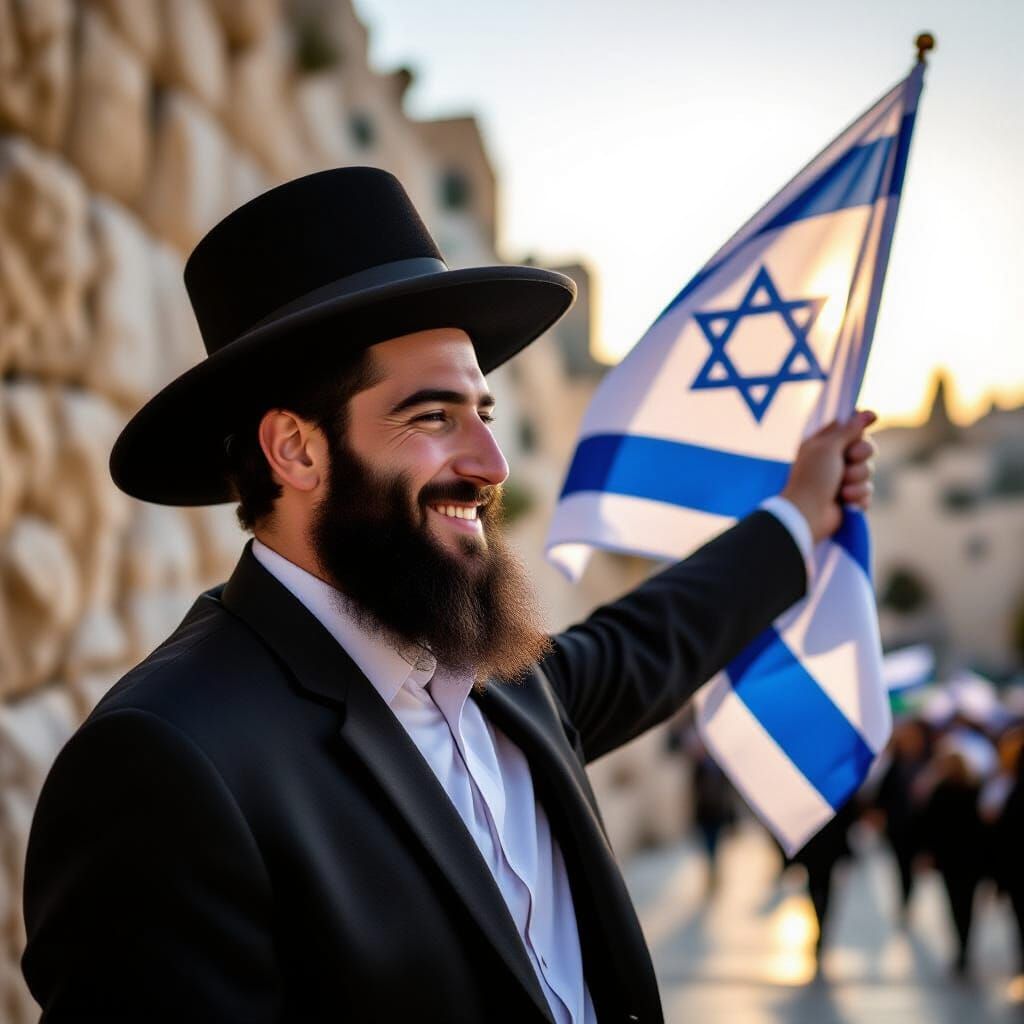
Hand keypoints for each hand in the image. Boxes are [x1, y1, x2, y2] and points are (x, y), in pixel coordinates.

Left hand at [780, 410, 876, 541]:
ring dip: (857, 479)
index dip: (859, 425)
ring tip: (841, 489)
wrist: (808, 514)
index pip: (847, 427)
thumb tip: (867, 412)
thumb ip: (849, 430)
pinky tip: (845, 502)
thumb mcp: (828, 448)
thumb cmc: (813, 477)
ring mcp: (841, 480)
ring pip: (867, 471)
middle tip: (850, 459)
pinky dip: (857, 497)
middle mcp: (832, 460)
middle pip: (864, 448)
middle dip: (861, 456)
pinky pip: (866, 492)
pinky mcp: (849, 499)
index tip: (873, 418)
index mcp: (822, 444)